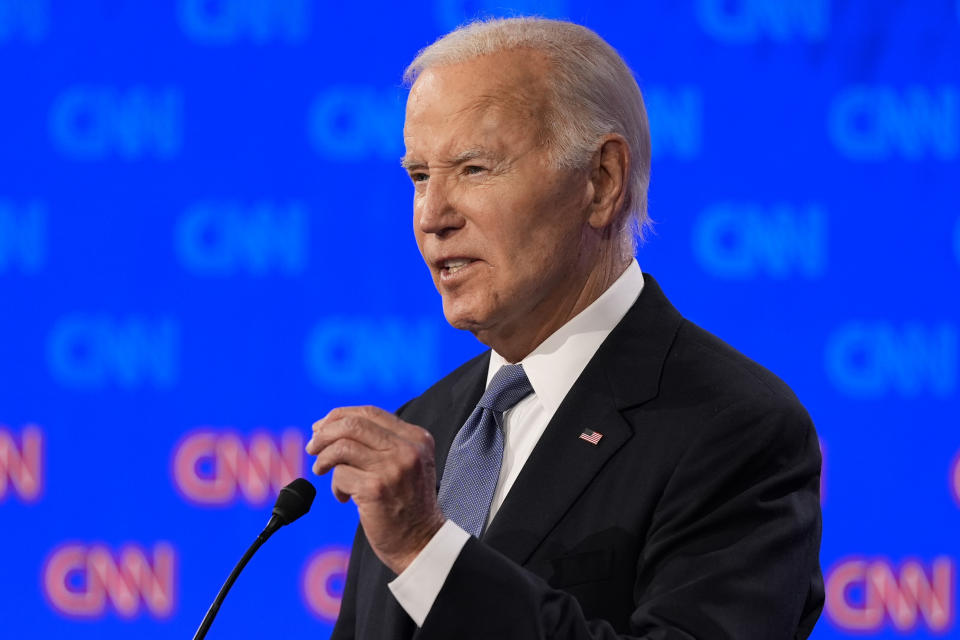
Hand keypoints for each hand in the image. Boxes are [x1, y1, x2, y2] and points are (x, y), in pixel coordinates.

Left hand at [306, 405, 445, 573]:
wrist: (421, 543)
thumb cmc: (408, 505)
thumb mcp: (408, 464)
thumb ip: (381, 443)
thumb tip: (329, 426)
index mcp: (417, 438)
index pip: (370, 413)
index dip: (340, 416)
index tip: (321, 427)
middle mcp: (408, 449)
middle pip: (353, 425)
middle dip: (324, 433)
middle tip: (312, 447)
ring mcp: (392, 468)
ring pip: (342, 447)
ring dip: (323, 458)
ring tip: (321, 470)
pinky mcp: (375, 489)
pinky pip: (340, 475)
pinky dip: (335, 485)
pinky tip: (343, 496)